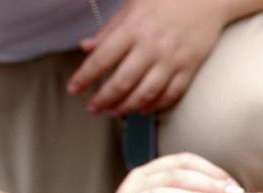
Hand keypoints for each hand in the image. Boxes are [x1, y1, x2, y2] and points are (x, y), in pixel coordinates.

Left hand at [67, 0, 229, 116]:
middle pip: (122, 82)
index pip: (102, 58)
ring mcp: (171, 60)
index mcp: (132, 29)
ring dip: (128, 107)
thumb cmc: (167, 0)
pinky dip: (156, 105)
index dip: (85, 77)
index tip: (74, 89)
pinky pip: (171, 94)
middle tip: (93, 108)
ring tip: (115, 112)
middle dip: (104, 99)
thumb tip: (87, 48)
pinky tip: (144, 109)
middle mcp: (151, 47)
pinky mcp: (189, 69)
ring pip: (146, 93)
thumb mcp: (132, 7)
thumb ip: (109, 30)